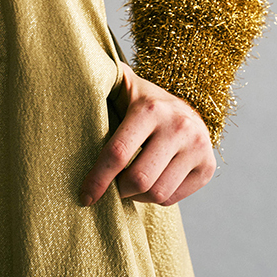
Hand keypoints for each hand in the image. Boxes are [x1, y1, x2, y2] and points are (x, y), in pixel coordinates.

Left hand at [80, 62, 215, 207]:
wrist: (188, 107)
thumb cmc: (142, 101)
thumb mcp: (122, 86)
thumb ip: (98, 81)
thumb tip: (68, 77)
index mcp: (150, 109)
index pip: (118, 152)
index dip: (98, 178)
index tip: (85, 196)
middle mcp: (177, 126)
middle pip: (139, 179)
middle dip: (119, 189)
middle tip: (111, 186)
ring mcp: (197, 147)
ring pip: (157, 193)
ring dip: (136, 197)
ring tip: (128, 185)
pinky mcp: (208, 166)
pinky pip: (173, 199)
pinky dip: (155, 198)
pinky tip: (149, 183)